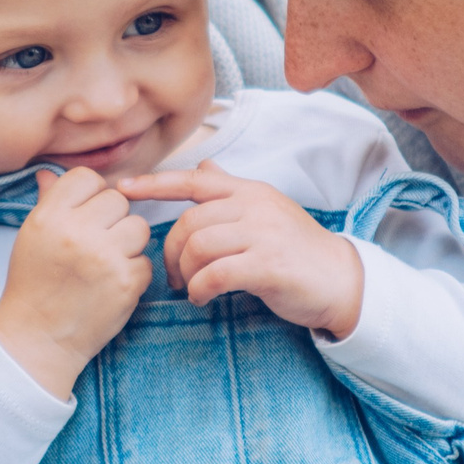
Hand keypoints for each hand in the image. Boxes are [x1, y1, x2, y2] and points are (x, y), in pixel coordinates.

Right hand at [0, 167, 152, 397]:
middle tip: (95, 244)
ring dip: (128, 244)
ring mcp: (104, 257)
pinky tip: (111, 285)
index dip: (91, 196)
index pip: (87, 178)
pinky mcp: (127, 282)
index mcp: (50, 216)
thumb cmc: (33, 285)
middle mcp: (77, 232)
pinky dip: (134, 273)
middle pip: (118, 200)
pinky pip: (146, 261)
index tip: (85, 216)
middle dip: (111, 220)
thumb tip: (49, 173)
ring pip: (139, 227)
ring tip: (106, 262)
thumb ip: (48, 202)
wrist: (38, 338)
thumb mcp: (31, 238)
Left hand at [117, 163, 365, 336]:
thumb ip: (231, 189)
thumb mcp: (265, 210)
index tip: (122, 189)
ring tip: (190, 288)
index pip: (193, 179)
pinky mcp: (269, 266)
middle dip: (171, 253)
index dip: (154, 183)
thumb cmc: (296, 249)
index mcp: (249, 191)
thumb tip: (204, 165)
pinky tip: (202, 298)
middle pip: (189, 222)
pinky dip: (200, 289)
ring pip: (198, 246)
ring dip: (184, 273)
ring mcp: (263, 234)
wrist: (341, 279)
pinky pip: (216, 274)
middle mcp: (255, 206)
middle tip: (173, 277)